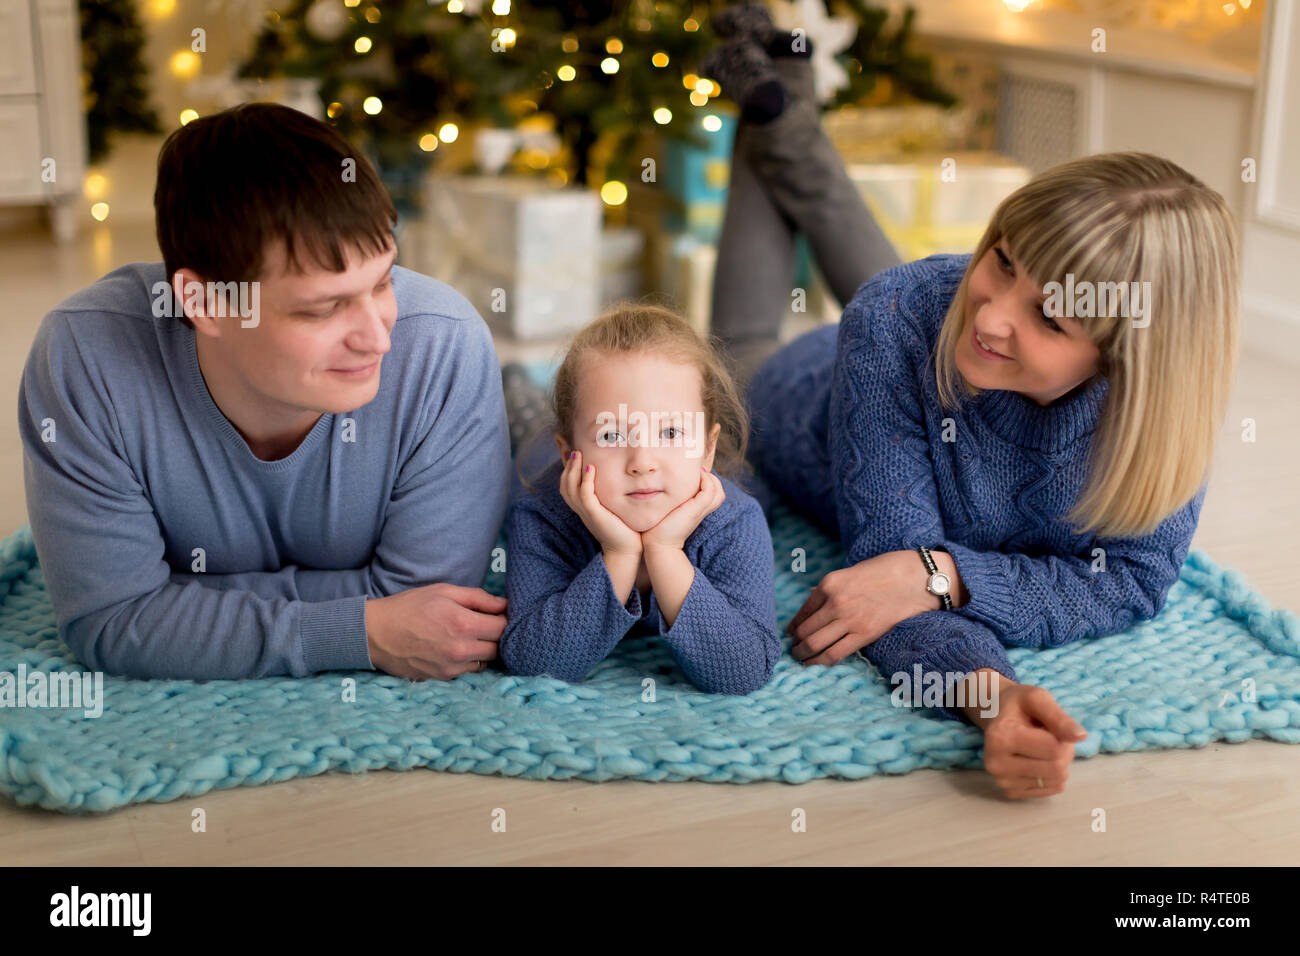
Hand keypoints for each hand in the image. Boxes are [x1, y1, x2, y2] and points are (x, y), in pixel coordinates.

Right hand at [365, 583, 506, 679]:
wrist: (375, 633)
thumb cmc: (409, 607)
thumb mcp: (444, 591)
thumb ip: (478, 598)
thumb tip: (505, 604)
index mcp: (463, 624)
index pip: (503, 628)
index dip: (505, 620)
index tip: (499, 614)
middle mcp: (461, 650)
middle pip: (499, 648)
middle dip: (497, 636)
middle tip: (487, 626)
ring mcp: (452, 667)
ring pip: (485, 662)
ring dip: (484, 650)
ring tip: (469, 637)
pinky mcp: (442, 678)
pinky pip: (467, 671)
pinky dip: (467, 661)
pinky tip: (454, 648)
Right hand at [558, 450, 641, 554]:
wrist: (626, 549)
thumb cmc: (623, 528)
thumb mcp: (611, 507)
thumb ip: (607, 494)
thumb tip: (617, 478)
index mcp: (582, 507)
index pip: (567, 485)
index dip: (566, 468)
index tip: (569, 451)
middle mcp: (580, 509)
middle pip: (564, 484)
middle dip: (567, 465)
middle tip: (573, 450)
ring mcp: (586, 512)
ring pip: (570, 487)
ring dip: (573, 469)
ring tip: (578, 454)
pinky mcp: (594, 515)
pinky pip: (585, 495)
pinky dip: (586, 480)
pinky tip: (591, 468)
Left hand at [641, 467, 724, 552]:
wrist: (659, 546)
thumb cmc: (657, 529)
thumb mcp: (665, 511)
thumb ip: (667, 501)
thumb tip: (656, 488)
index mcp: (696, 511)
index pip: (712, 493)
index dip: (706, 482)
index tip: (692, 474)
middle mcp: (701, 510)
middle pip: (718, 491)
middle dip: (711, 479)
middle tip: (696, 472)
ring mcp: (700, 510)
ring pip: (717, 490)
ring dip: (709, 478)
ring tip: (696, 474)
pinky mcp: (696, 509)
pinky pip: (709, 490)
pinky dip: (705, 480)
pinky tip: (692, 477)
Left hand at [788, 551, 929, 664]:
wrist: (916, 577)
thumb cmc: (886, 570)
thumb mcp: (851, 571)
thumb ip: (831, 588)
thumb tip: (812, 598)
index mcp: (829, 583)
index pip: (803, 611)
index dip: (793, 625)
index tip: (790, 633)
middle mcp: (835, 602)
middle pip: (805, 630)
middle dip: (795, 643)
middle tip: (792, 650)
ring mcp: (849, 619)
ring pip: (815, 644)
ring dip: (803, 654)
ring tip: (800, 659)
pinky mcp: (864, 634)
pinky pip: (835, 653)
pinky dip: (820, 662)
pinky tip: (814, 664)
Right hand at [979, 682, 1086, 798]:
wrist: (994, 715)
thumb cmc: (1018, 705)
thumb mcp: (1038, 698)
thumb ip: (1059, 717)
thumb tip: (1081, 736)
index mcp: (1000, 737)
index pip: (1054, 749)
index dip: (1062, 737)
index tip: (1050, 725)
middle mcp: (996, 763)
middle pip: (1057, 768)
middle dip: (1063, 752)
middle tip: (1050, 737)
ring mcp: (1002, 780)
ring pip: (1056, 781)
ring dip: (1059, 763)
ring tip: (1042, 748)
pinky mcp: (1010, 792)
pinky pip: (1050, 790)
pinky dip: (1052, 776)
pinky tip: (1037, 761)